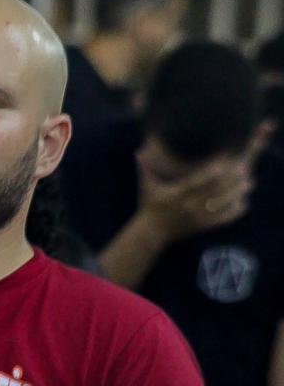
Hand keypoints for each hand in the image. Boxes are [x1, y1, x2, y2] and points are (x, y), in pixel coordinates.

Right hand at [137, 156, 252, 244]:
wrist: (151, 233)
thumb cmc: (149, 206)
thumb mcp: (146, 186)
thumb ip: (144, 168)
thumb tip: (138, 152)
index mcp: (177, 193)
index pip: (199, 180)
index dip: (214, 169)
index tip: (226, 159)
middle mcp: (189, 205)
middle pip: (215, 190)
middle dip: (231, 179)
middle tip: (244, 168)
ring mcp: (197, 217)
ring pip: (221, 204)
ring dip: (237, 193)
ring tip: (248, 183)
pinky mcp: (202, 226)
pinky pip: (222, 220)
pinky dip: (234, 212)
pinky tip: (243, 203)